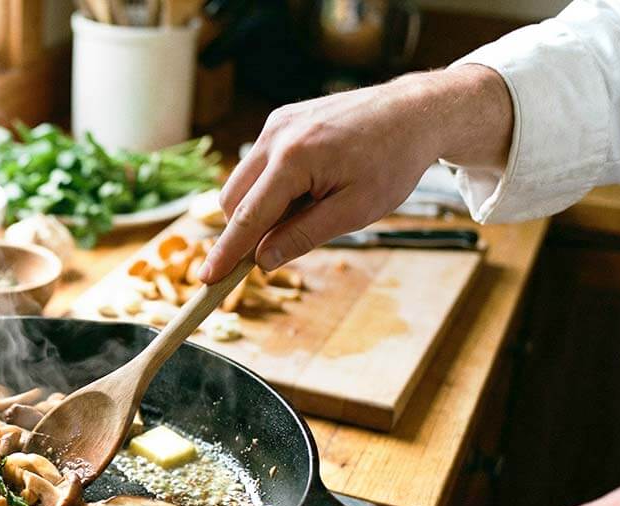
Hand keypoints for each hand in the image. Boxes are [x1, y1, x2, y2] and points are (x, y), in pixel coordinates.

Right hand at [200, 65, 512, 281]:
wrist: (414, 112)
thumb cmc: (392, 161)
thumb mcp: (356, 210)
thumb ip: (303, 236)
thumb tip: (263, 260)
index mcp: (294, 159)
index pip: (247, 217)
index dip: (226, 253)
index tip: (206, 279)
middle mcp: (276, 136)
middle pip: (232, 200)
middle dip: (248, 228)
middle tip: (292, 236)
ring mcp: (275, 124)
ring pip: (241, 182)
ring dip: (261, 206)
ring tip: (312, 203)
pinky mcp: (280, 120)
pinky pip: (258, 165)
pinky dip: (272, 185)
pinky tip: (312, 183)